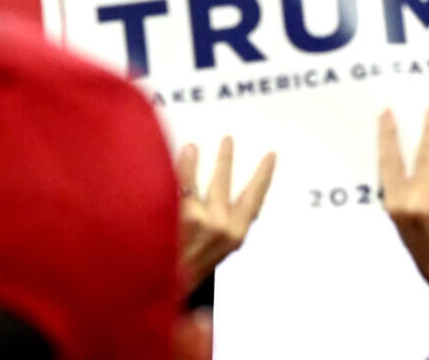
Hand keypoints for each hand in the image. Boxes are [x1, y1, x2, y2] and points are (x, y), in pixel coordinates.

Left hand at [176, 135, 275, 283]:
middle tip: (228, 140)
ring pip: (208, 181)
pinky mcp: (186, 215)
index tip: (270, 158)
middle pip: (228, 184)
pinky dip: (186, 165)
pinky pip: (186, 181)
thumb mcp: (208, 252)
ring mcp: (205, 221)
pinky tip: (184, 153)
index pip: (253, 201)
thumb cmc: (182, 272)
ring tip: (196, 145)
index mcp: (234, 237)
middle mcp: (224, 229)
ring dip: (204, 159)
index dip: (262, 177)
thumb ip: (218, 227)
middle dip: (228, 160)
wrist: (158, 289)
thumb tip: (217, 196)